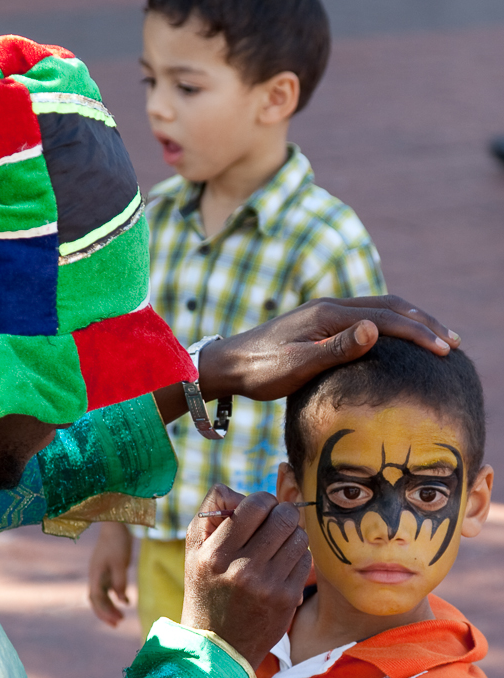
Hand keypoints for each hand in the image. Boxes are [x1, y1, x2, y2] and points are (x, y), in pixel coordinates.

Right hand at [88, 521, 132, 626]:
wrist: (115, 524)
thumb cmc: (118, 541)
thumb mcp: (120, 562)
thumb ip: (120, 581)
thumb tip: (121, 599)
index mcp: (95, 574)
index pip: (96, 598)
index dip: (105, 611)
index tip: (117, 620)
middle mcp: (95, 575)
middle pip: (96, 600)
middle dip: (105, 613)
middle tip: (118, 624)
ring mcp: (100, 572)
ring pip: (101, 595)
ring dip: (109, 607)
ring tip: (121, 617)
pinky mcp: (107, 569)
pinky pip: (108, 588)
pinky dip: (114, 597)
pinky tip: (125, 601)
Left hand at [154, 295, 458, 421]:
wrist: (225, 364)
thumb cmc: (259, 371)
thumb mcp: (297, 365)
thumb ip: (336, 349)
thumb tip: (376, 329)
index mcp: (328, 314)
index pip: (386, 318)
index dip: (419, 333)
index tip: (446, 350)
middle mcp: (328, 307)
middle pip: (388, 305)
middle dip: (423, 321)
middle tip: (453, 342)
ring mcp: (322, 312)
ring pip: (377, 307)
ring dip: (409, 319)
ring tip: (434, 336)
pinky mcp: (316, 322)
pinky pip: (364, 315)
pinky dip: (389, 323)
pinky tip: (393, 338)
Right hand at [181, 485, 310, 669]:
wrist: (218, 645)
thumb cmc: (206, 588)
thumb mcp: (194, 549)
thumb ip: (212, 511)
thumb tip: (241, 493)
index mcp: (217, 552)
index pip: (255, 504)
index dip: (261, 500)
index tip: (258, 509)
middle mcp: (243, 567)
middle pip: (283, 516)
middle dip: (281, 512)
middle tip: (274, 520)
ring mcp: (268, 584)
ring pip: (298, 535)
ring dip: (291, 533)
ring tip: (278, 543)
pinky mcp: (287, 598)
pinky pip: (305, 558)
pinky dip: (297, 555)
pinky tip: (282, 563)